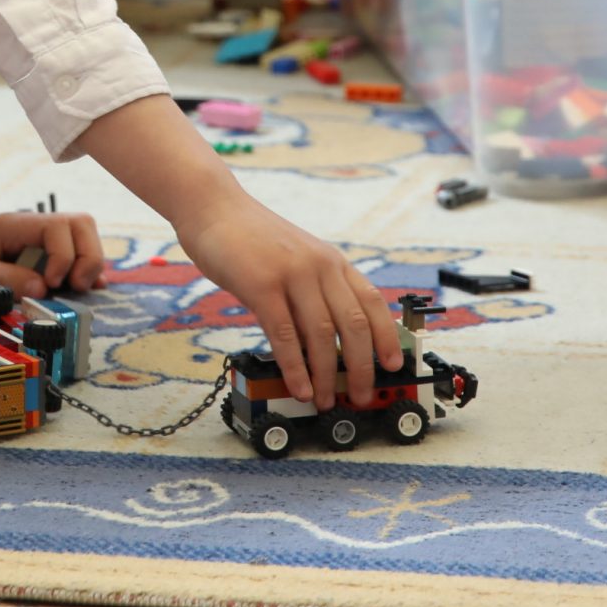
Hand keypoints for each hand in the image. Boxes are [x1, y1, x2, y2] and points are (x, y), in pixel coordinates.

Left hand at [0, 172, 103, 299]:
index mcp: (16, 225)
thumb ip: (1, 277)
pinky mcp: (41, 256)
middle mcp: (34, 229)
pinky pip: (74, 256)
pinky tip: (80, 290)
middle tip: (75, 287)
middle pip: (82, 225)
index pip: (59, 227)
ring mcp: (40, 241)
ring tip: (78, 292)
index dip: (64, 256)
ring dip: (89, 265)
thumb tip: (42, 289)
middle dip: (88, 258)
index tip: (50, 283)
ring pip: (84, 239)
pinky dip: (82, 272)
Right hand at [72, 94, 403, 408]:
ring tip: (325, 399)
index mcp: (331, 261)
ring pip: (321, 333)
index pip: (371, 301)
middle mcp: (319, 266)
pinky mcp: (261, 285)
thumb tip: (327, 336)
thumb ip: (313, 288)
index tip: (393, 364)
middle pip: (353, 324)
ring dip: (327, 373)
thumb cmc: (250, 237)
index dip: (387, 336)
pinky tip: (299, 385)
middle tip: (361, 395)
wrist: (213, 207)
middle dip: (361, 367)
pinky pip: (284, 333)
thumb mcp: (296, 257)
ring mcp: (291, 274)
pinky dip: (295, 366)